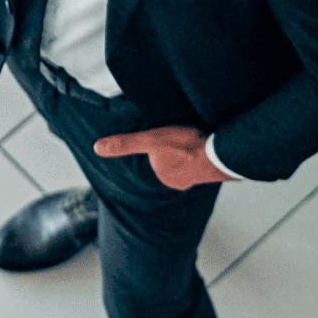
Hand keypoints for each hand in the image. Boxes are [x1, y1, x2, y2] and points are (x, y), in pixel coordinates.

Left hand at [93, 126, 231, 190]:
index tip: (165, 137)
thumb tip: (98, 148)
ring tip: (191, 139)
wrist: (219, 152)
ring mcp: (197, 176)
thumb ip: (125, 144)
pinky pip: (203, 158)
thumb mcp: (150, 140)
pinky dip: (202, 152)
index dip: (158, 145)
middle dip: (173, 149)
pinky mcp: (212, 168)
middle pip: (171, 159)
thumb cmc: (186, 146)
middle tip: (179, 137)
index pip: (155, 158)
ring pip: (187, 160)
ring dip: (188, 151)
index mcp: (164, 176)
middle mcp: (179, 181)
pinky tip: (205, 143)